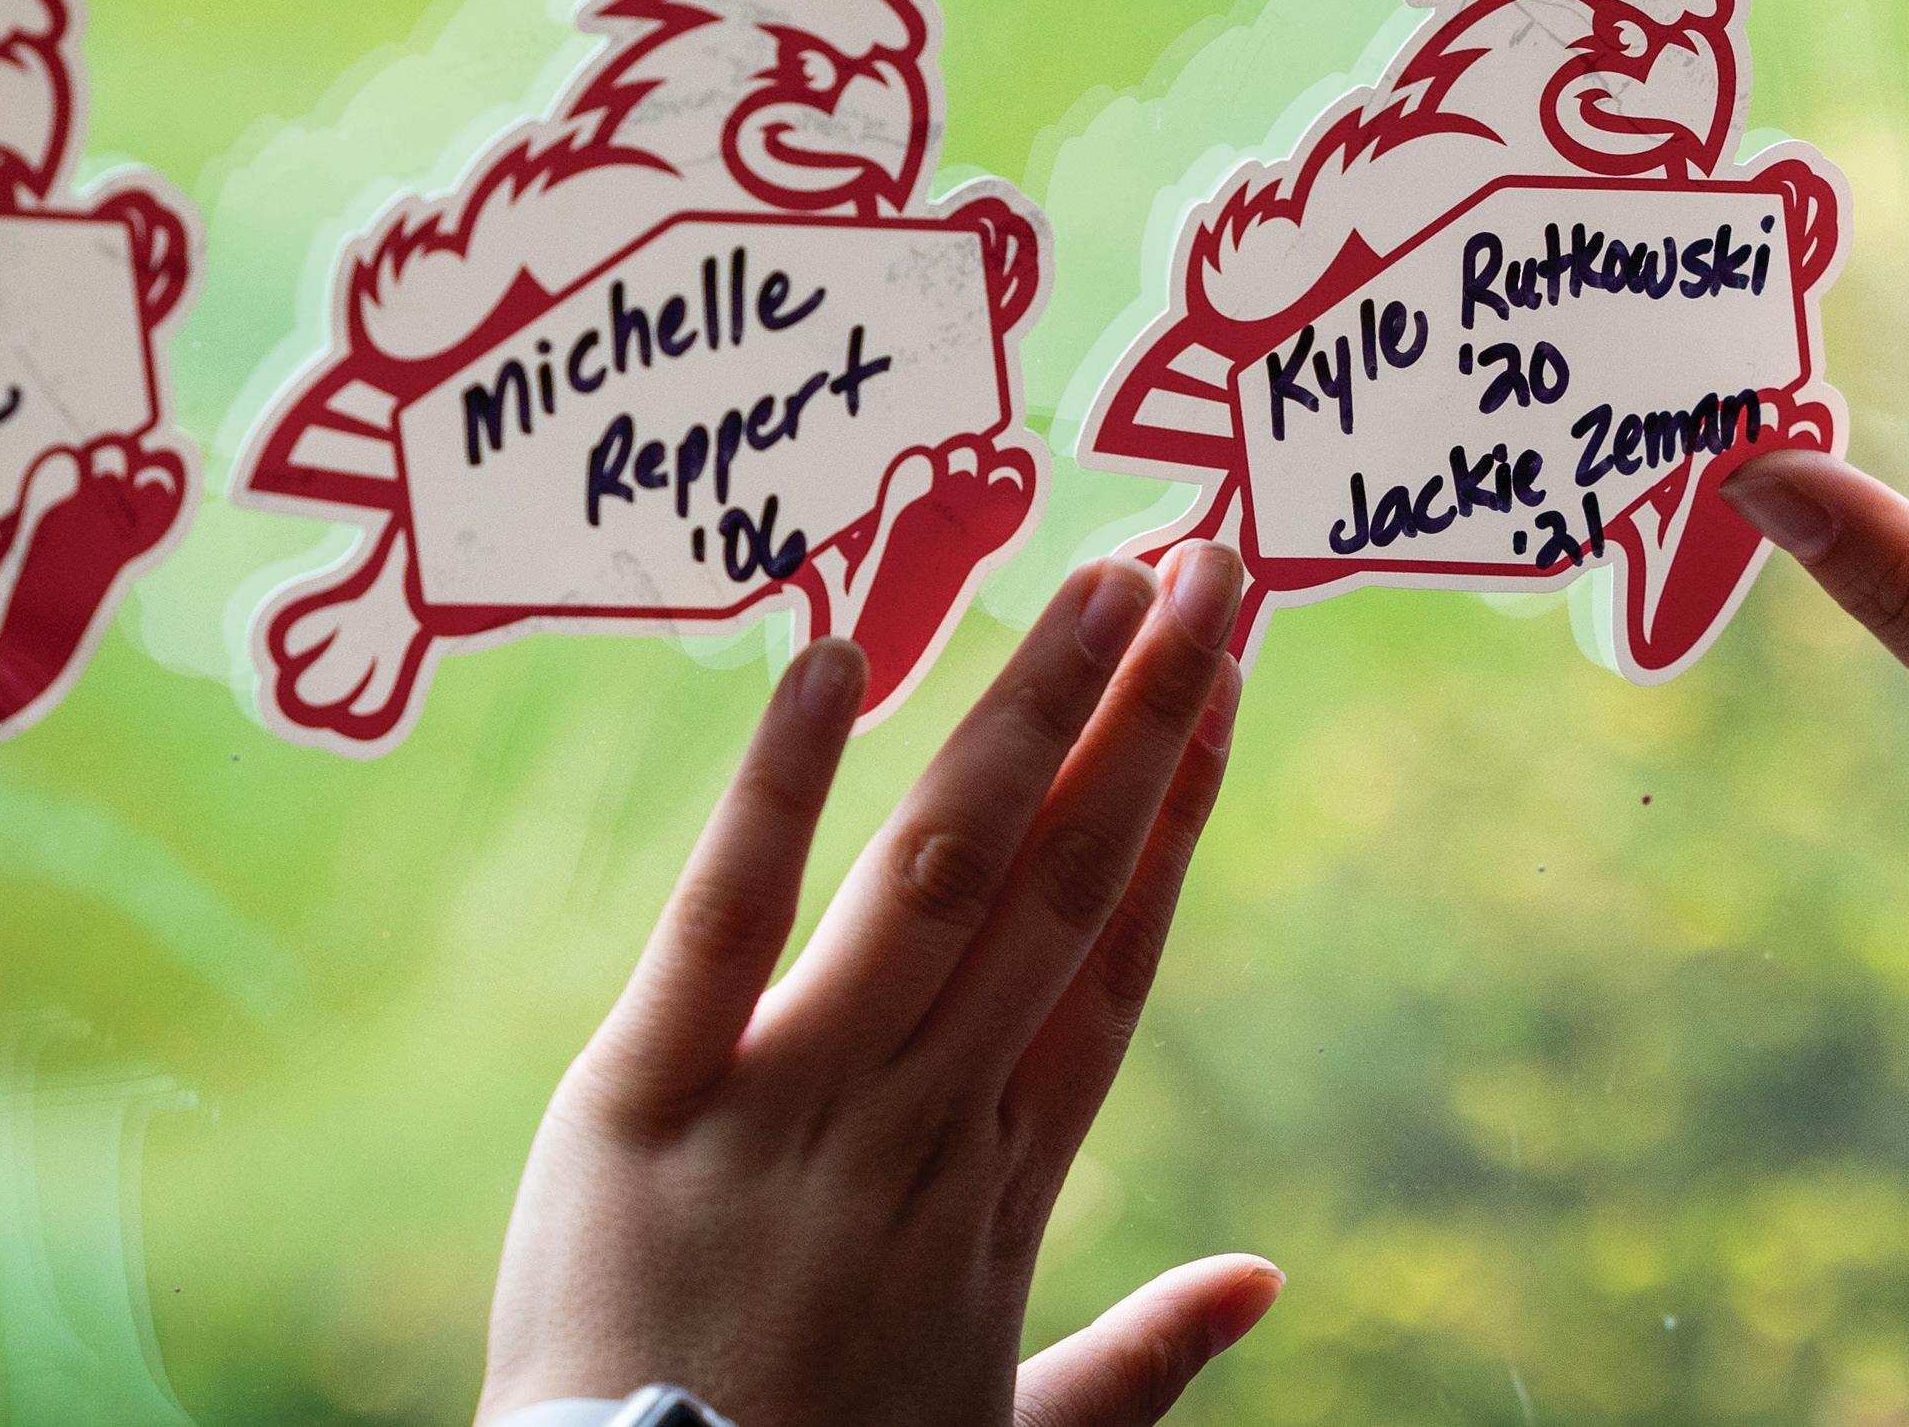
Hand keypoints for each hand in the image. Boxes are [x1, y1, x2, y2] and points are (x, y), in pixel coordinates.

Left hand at [475, 544, 1277, 1426]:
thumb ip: (1143, 1355)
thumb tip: (1264, 1282)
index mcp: (1006, 1182)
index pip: (1116, 953)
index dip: (1178, 806)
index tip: (1227, 680)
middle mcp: (925, 1114)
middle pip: (1061, 881)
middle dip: (1141, 711)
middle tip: (1204, 561)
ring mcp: (793, 1097)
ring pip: (938, 871)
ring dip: (1026, 712)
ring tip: (1094, 576)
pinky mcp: (644, 1097)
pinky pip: (724, 918)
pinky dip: (778, 785)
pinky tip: (830, 657)